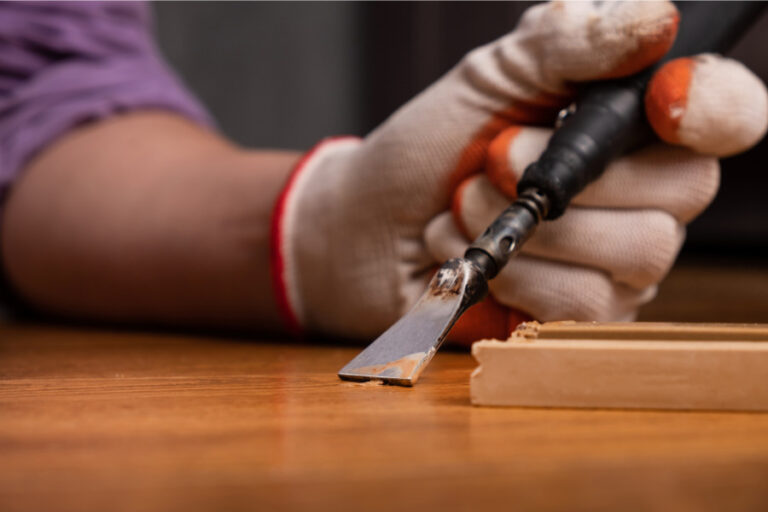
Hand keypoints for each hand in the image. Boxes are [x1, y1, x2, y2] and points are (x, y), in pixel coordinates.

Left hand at [271, 1, 767, 340]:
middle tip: (493, 159)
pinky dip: (516, 274)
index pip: (726, 114)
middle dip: (567, 173)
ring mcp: (621, 260)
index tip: (664, 102)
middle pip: (684, 190)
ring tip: (467, 208)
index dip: (712, 107)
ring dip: (529, 227)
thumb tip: (655, 20)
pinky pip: (587, 303)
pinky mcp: (586, 314)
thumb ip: (563, 44)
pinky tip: (478, 258)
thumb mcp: (487, 78)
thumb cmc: (430, 149)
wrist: (372, 227)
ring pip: (637, 252)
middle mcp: (645, 193)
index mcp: (629, 123)